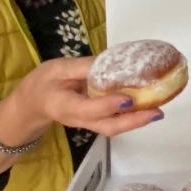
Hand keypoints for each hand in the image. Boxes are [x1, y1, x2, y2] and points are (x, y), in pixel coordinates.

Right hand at [7, 56, 161, 138]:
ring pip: (112, 127)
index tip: (128, 97)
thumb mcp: (57, 68)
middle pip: (107, 126)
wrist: (32, 104)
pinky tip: (147, 106)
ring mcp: (88, 123)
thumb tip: (109, 63)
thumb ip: (81, 67)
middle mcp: (79, 119)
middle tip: (156, 112)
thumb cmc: (43, 83)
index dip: (108, 105)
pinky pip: (114, 122)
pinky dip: (131, 117)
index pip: (88, 109)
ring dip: (136, 122)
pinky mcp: (95, 120)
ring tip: (157, 111)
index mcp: (64, 105)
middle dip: (133, 122)